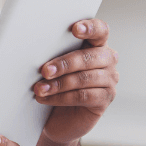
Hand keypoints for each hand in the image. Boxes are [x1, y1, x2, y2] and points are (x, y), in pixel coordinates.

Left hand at [33, 18, 117, 143]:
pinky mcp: (105, 99)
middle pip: (89, 57)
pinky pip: (83, 96)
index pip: (101, 30)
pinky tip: (47, 98)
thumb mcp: (56, 65)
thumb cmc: (57, 84)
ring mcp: (109, 80)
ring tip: (40, 88)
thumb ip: (54, 53)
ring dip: (59, 84)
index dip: (90, 28)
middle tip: (45, 70)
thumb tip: (36, 48)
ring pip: (84, 78)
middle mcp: (107, 60)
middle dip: (64, 63)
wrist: (59, 117)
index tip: (74, 29)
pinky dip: (62, 97)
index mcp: (96, 44)